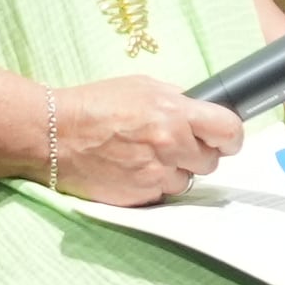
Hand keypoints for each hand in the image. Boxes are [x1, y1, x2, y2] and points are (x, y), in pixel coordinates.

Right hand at [36, 75, 244, 204]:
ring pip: (187, 181)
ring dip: (174, 171)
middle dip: (198, 153)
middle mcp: (170, 145)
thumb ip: (177, 99)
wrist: (53, 135)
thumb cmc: (95, 105)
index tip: (225, 138)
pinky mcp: (140, 197)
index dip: (231, 136)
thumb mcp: (142, 87)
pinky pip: (162, 195)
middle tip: (174, 144)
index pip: (229, 130)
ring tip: (146, 156)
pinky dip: (154, 185)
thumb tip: (199, 110)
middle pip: (212, 160)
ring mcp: (156, 175)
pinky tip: (133, 169)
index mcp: (174, 113)